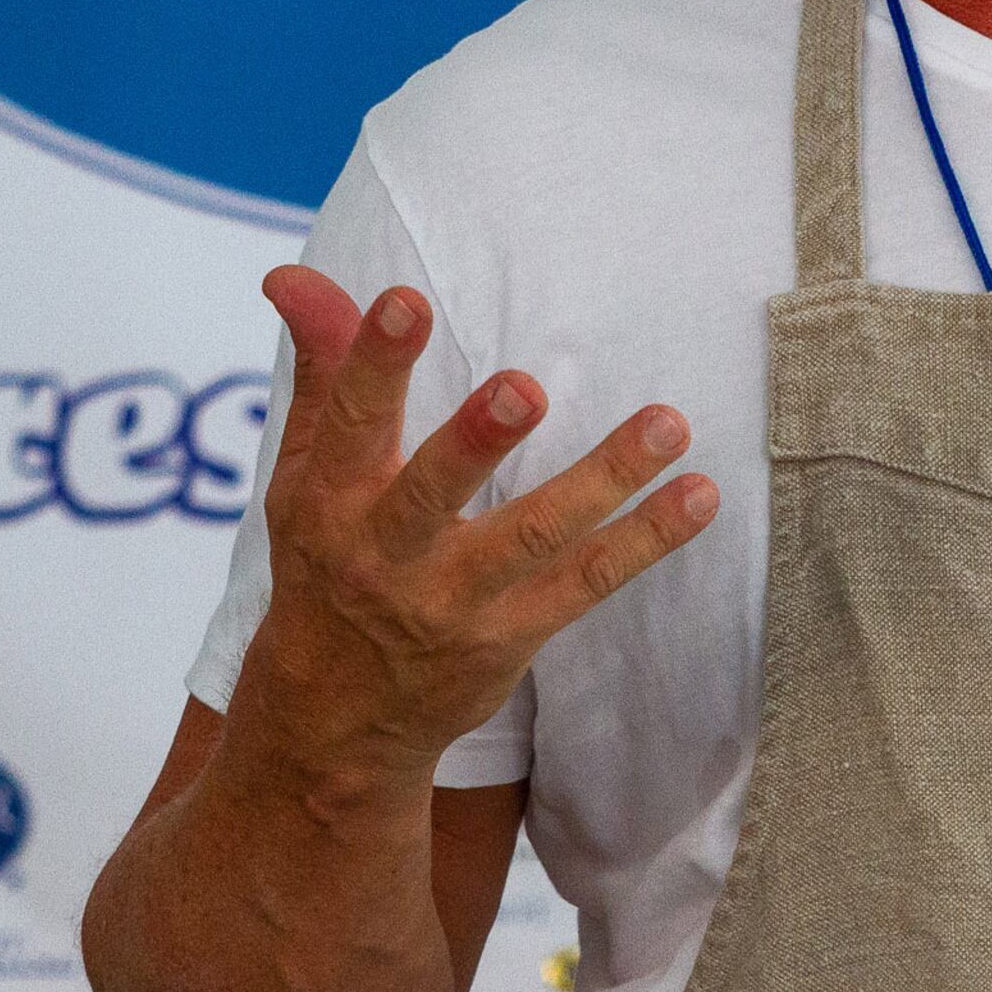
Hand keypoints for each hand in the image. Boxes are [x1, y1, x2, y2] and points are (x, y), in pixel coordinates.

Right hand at [234, 265, 716, 787]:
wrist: (335, 719)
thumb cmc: (326, 565)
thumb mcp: (306, 474)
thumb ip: (322, 370)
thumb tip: (294, 271)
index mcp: (331, 501)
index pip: (352, 422)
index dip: (375, 363)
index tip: (406, 301)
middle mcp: (387, 554)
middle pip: (435, 491)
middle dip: (476, 441)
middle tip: (524, 387)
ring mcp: (454, 602)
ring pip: (535, 537)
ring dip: (604, 479)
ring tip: (668, 424)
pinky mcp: (511, 637)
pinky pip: (587, 583)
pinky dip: (645, 541)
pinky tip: (697, 496)